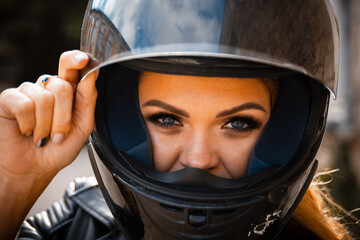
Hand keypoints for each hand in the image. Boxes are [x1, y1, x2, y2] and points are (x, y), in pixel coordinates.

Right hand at [0, 50, 97, 238]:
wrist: (33, 169)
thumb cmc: (58, 149)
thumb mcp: (82, 128)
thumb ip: (88, 101)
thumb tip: (91, 74)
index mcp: (68, 92)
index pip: (71, 66)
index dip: (76, 60)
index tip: (83, 59)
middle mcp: (47, 88)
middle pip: (62, 86)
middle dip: (64, 118)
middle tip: (58, 135)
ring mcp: (27, 92)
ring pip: (44, 98)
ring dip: (46, 126)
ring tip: (41, 136)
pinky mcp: (9, 99)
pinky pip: (24, 104)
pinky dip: (28, 124)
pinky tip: (25, 131)